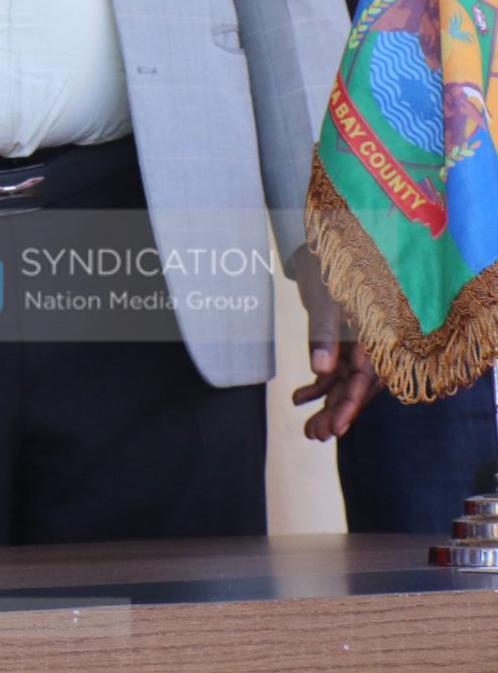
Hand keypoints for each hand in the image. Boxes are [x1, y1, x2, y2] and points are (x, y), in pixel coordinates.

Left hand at [289, 248, 380, 440]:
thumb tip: (322, 371)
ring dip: (326, 404)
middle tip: (315, 436)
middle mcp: (370, 341)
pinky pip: (333, 367)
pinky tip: (298, 398)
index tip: (338, 429)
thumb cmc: (331, 263)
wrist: (327, 236)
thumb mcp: (325, 298)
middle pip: (356, 385)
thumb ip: (324, 334)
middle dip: (336, 412)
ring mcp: (357, 341)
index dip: (351, 405)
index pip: (365, 378)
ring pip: (344, 381)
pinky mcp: (342, 338)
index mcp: (374, 333)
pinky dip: (317, 384)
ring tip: (308, 429)